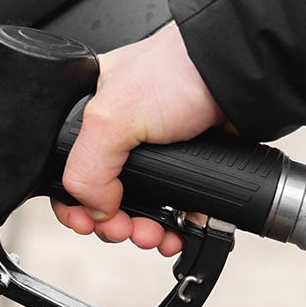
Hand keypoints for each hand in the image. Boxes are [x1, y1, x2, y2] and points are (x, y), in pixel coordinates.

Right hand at [51, 22, 225, 255]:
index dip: (74, 204)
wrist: (236, 75)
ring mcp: (159, 151)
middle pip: (105, 196)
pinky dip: (176, 226)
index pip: (69, 169)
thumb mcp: (111, 117)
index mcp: (95, 114)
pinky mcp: (191, 164)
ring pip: (143, 207)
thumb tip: (94, 208)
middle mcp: (124, 133)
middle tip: (125, 230)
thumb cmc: (178, 71)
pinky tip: (178, 232)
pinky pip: (177, 207)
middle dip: (114, 223)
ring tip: (155, 235)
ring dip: (145, 230)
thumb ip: (87, 169)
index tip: (86, 222)